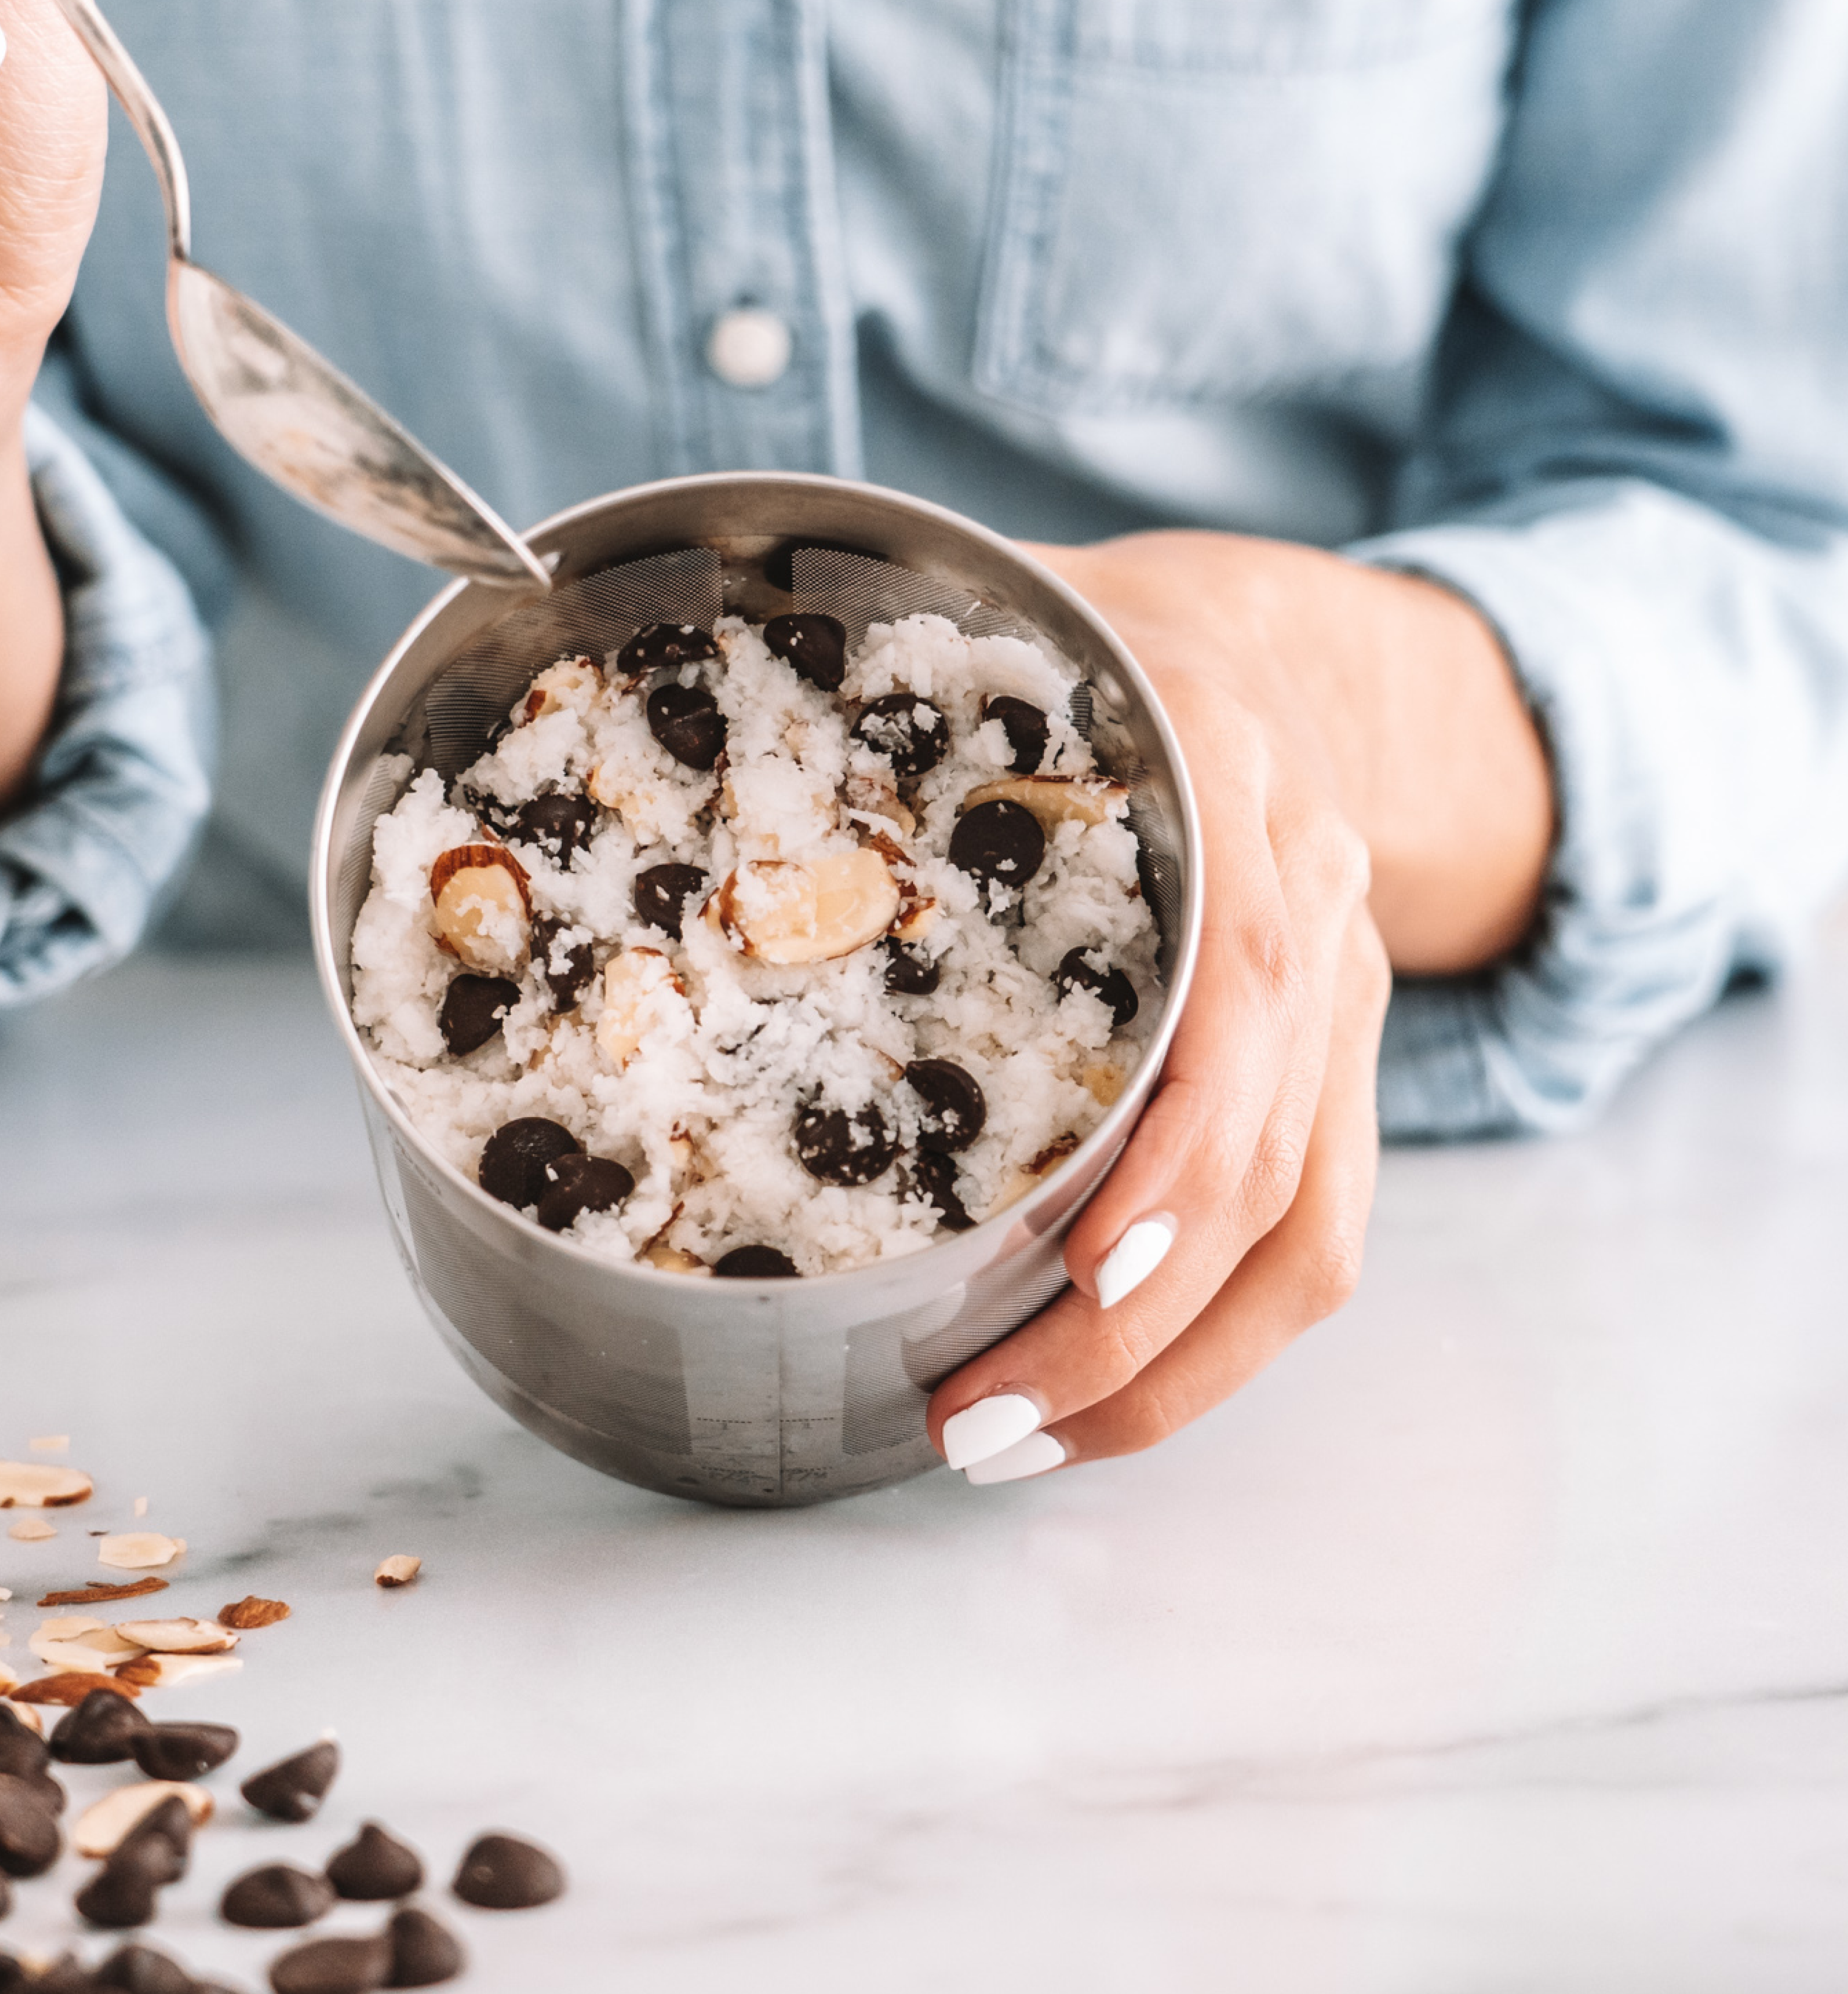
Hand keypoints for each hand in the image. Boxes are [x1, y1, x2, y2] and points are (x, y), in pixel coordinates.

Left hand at [927, 532, 1551, 1485]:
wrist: (1272, 649)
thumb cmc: (1101, 638)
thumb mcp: (1016, 606)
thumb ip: (890, 636)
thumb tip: (707, 661)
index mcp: (1236, 777)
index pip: (1251, 995)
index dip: (1182, 1148)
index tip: (1083, 1272)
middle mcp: (1314, 905)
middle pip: (1277, 1163)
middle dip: (1135, 1332)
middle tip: (971, 1423)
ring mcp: (1340, 1004)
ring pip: (1312, 1236)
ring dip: (1173, 1373)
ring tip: (1014, 1441)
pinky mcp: (1328, 1079)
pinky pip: (1309, 1235)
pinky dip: (1205, 1338)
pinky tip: (1085, 1387)